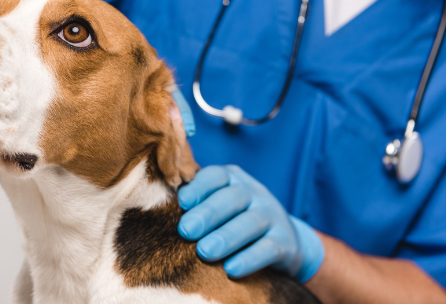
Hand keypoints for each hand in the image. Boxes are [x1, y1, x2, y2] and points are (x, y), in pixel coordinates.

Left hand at [177, 165, 323, 281]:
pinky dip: (250, 258)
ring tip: (204, 251)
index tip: (181, 202)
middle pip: (233, 197)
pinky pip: (269, 248)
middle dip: (208, 213)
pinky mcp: (286, 241)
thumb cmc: (235, 220)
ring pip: (251, 222)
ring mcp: (273, 215)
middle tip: (185, 231)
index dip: (199, 187)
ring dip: (227, 237)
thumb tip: (159, 207)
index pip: (216, 176)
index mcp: (234, 179)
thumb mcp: (220, 204)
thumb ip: (196, 202)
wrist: (284, 241)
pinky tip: (231, 269)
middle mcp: (255, 192)